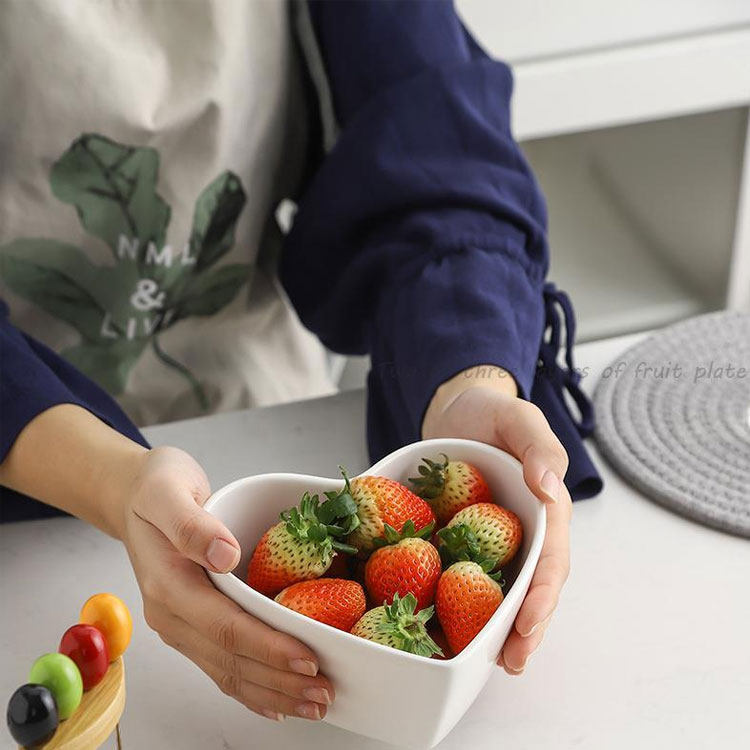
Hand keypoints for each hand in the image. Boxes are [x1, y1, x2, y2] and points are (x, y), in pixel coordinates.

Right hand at [117, 446, 333, 720]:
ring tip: (313, 703)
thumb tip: (225, 555)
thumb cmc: (156, 489)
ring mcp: (179, 624)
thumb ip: (192, 525)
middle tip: (324, 692)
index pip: (225, 627)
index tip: (308, 658)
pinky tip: (276, 702)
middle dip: (280, 680)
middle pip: (230, 659)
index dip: (268, 647)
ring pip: (228, 670)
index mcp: (168, 585)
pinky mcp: (190, 624)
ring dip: (272, 692)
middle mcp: (171, 614)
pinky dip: (250, 688)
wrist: (134, 495)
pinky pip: (220, 664)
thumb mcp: (168, 492)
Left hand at [422, 366, 570, 674]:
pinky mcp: (466, 541)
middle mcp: (525, 531)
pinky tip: (449, 630)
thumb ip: (538, 446)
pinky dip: (464, 604)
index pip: (551, 557)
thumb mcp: (517, 416)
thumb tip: (550, 486)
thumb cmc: (491, 411)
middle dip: (527, 627)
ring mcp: (496, 540)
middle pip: (533, 586)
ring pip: (505, 590)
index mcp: (545, 507)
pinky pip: (467, 574)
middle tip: (512, 661)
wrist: (457, 410)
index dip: (543, 594)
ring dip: (501, 628)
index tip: (529, 623)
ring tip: (490, 663)